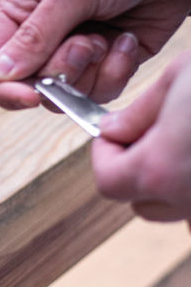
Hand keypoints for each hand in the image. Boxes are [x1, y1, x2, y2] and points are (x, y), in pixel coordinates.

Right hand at [0, 0, 190, 109]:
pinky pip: (101, 90)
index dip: (7, 87)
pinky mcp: (106, 62)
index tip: (31, 96)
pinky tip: (127, 40)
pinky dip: (117, 71)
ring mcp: (75, 52)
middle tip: (86, 43)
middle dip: (63, 70)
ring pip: (67, 93)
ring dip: (92, 72)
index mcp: (18, 12)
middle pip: (33, 84)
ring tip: (109, 38)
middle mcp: (42, 36)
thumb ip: (34, 37)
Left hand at [92, 50, 190, 225]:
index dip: (105, 154)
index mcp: (159, 169)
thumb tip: (113, 129)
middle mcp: (186, 198)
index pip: (106, 179)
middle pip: (140, 203)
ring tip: (183, 141)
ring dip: (170, 182)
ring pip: (174, 209)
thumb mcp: (181, 77)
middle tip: (152, 138)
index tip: (116, 132)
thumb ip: (138, 111)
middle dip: (138, 172)